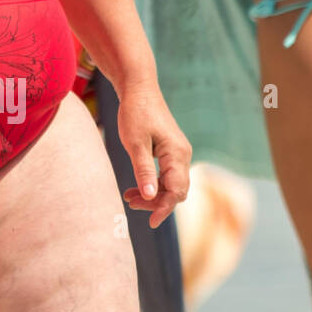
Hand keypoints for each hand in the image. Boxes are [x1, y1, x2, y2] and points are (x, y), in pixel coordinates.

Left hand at [115, 82, 191, 227]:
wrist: (139, 89)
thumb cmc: (135, 113)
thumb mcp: (135, 144)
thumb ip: (144, 171)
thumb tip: (150, 197)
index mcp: (177, 154)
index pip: (177, 191)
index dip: (164, 208)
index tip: (151, 223)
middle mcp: (182, 155)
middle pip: (176, 191)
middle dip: (156, 203)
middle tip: (130, 204)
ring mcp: (177, 153)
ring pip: (170, 185)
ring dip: (152, 194)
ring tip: (128, 198)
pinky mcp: (170, 151)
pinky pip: (166, 175)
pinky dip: (152, 184)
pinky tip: (135, 188)